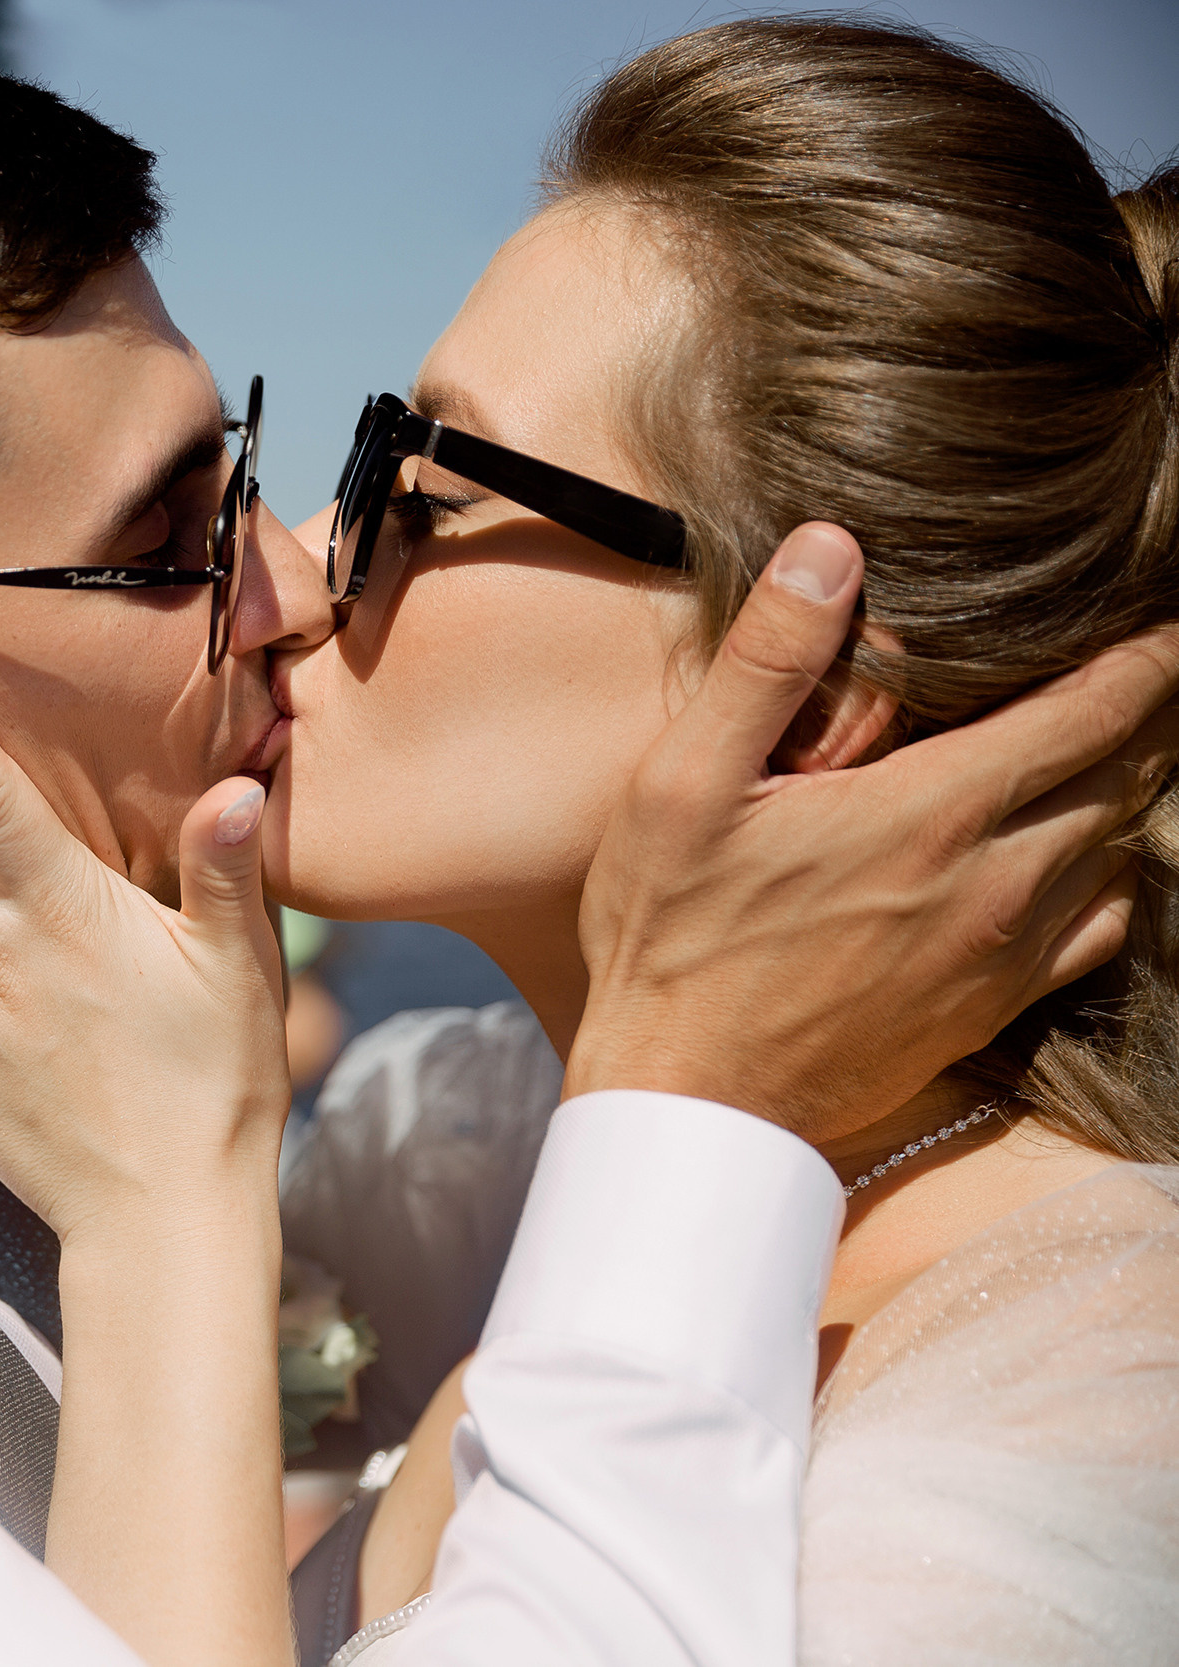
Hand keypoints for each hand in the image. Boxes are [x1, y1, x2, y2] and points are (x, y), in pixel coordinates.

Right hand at [570, 522, 1178, 1142]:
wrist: (692, 1098)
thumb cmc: (672, 936)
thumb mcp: (683, 785)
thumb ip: (768, 663)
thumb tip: (831, 548)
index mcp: (932, 810)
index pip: (1096, 709)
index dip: (1147, 653)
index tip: (1163, 615)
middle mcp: (995, 880)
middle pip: (1129, 773)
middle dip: (1151, 708)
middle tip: (1153, 661)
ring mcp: (1003, 951)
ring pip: (1121, 847)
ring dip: (1131, 786)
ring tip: (1121, 740)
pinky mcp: (993, 1005)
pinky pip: (1099, 926)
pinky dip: (1111, 871)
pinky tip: (1083, 851)